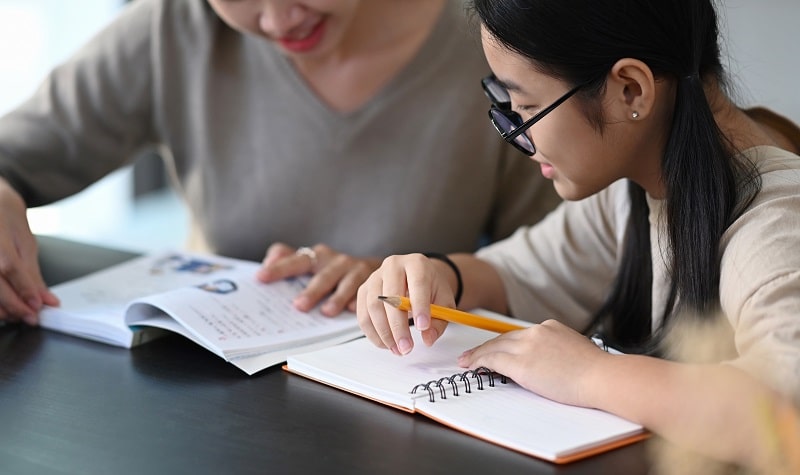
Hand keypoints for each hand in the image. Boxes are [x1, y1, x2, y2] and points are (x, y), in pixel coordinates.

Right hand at [0, 181, 59, 323]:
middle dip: (14, 305)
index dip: (24, 289)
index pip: (9, 267)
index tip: (38, 306)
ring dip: (1, 308)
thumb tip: (46, 300)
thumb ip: (33, 274)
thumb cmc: (7, 222)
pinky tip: (3, 310)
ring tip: (17, 315)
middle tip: (30, 318)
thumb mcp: (26, 244)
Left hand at [257, 242, 379, 316]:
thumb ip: (287, 259)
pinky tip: (352, 309)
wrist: (375, 268)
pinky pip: (366, 291)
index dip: (278, 268)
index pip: (295, 259)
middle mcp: (336, 260)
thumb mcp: (313, 262)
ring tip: (327, 312)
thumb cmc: (336, 270)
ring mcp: (355, 270)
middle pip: (322, 274)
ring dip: (336, 298)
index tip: (261, 277)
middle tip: (298, 305)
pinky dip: (359, 300)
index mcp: (317, 256)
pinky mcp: (372, 279)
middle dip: (311, 290)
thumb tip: (268, 262)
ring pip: (346, 283)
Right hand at [356, 253, 455, 355]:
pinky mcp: (364, 290)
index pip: (417, 283)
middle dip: (398, 326)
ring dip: (384, 333)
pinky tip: (386, 343)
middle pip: (390, 296)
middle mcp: (393, 266)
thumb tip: (428, 338)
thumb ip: (440, 320)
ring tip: (398, 349)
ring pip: (373, 306)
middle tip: (407, 347)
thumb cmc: (430, 287)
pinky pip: (363, 314)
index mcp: (417, 263)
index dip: (420, 306)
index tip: (423, 327)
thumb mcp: (444, 301)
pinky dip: (373, 333)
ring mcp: (375, 277)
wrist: (417, 277)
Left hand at [458, 319, 608, 406]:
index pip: (520, 335)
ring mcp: (528, 346)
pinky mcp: (521, 364)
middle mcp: (536, 332)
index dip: (504, 343)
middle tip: (472, 354)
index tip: (495, 348)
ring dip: (478, 354)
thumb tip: (551, 361)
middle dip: (486, 347)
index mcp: (550, 328)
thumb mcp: (576, 351)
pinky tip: (471, 366)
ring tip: (466, 361)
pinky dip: (479, 361)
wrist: (602, 377)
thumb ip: (558, 351)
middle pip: (503, 339)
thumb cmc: (597, 372)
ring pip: (494, 347)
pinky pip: (493, 359)